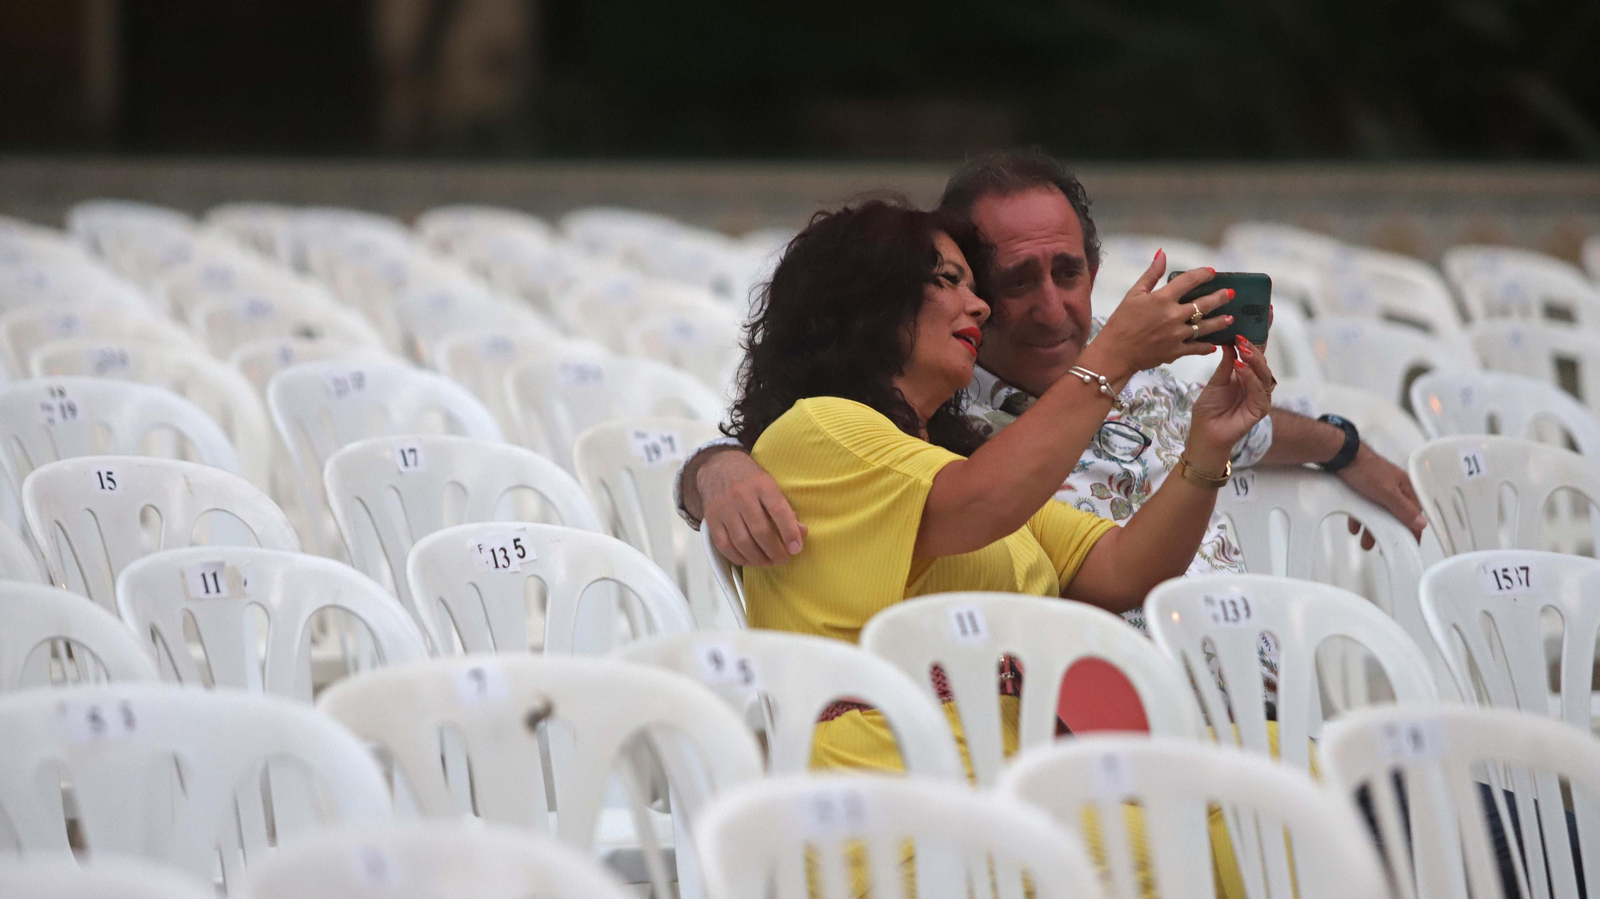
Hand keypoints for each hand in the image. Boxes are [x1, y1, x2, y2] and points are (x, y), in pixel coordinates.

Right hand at [698, 449, 806, 566]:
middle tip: (783, 559)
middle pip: (760, 531)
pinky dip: (738, 558)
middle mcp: (742, 496)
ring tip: (768, 562)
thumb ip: (786, 510)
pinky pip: (724, 545)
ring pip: (742, 541)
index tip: (796, 549)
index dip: (789, 533)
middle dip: (774, 551)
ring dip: (757, 558)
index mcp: (762, 485)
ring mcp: (724, 508)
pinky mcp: (711, 519)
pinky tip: (749, 560)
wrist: (718, 467)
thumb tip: (801, 533)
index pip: (778, 511)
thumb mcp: (771, 486)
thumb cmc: (750, 479)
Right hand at [1081, 250, 1234, 381]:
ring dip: (1220, 321)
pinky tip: (1214, 345)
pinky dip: (1206, 347)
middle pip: (1204, 304)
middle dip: (1220, 297)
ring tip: (1230, 318)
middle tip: (1230, 294)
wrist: (1115, 353)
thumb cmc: (1121, 322)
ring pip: (1206, 326)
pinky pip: (1197, 348)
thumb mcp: (1133, 294)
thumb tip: (1162, 254)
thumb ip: (1151, 274)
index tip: (1212, 272)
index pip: (1189, 281)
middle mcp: (1174, 315)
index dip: (1203, 274)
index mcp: (1162, 298)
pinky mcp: (1176, 351)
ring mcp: (1177, 335)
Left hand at [1184, 335, 1273, 470]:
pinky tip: (1240, 368)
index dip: (1261, 330)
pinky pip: (1259, 390)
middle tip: (1244, 331)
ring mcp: (1260, 395)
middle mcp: (1256, 382)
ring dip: (1253, 358)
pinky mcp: (1260, 409)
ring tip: (1241, 347)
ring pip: (1264, 373)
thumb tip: (1232, 338)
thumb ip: (1227, 361)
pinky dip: (1250, 378)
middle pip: (1262, 358)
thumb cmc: (1210, 408)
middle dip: (1257, 342)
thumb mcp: (1216, 379)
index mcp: (1247, 372)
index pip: (1256, 348)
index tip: (1264, 310)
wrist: (1204, 433)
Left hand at [1337, 444, 1426, 539]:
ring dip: (1372, 528)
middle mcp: (1394, 488)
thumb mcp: (1388, 493)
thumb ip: (1404, 509)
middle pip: (1395, 515)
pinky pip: (1365, 507)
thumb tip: (1421, 522)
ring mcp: (1378, 487)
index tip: (1411, 543)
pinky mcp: (1364, 487)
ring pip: (1379, 512)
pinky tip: (1355, 526)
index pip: (1414, 514)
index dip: (1413, 530)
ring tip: (1366, 541)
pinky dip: (1360, 518)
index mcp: (1405, 488)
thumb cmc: (1366, 468)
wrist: (1340, 456)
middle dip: (1389, 532)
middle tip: (1384, 546)